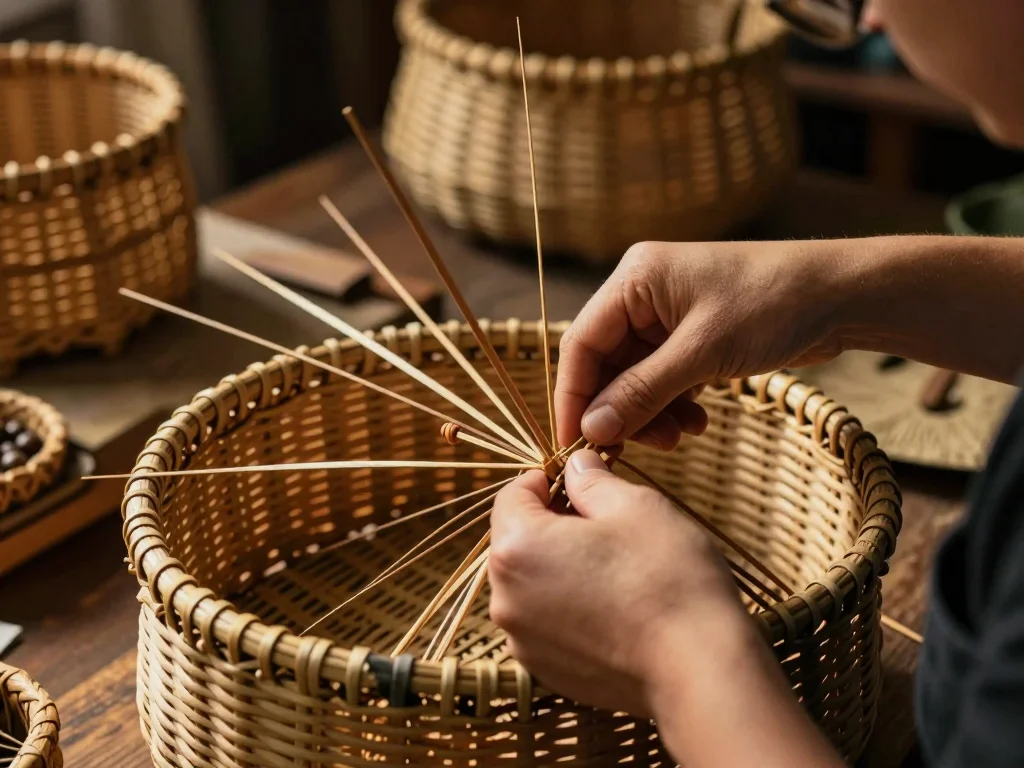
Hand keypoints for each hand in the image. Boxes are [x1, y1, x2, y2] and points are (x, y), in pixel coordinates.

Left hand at [488, 449, 753, 714]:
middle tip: (604, 520)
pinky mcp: (546, 670)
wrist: (698, 669)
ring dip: (560, 566)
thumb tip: (576, 466)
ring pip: (531, 583)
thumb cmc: (667, 578)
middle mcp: (506, 597)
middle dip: (552, 523)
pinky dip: (569, 606)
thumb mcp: (634, 505)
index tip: (580, 480)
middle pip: (517, 541)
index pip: (512, 495)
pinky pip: (546, 621)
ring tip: (613, 565)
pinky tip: (613, 604)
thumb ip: (591, 480)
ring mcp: (523, 640)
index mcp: (517, 547)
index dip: (547, 479)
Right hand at [556, 240, 845, 447]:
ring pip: (635, 378)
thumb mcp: (703, 352)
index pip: (581, 343)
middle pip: (606, 364)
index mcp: (634, 280)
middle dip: (620, 410)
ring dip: (650, 414)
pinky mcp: (692, 336)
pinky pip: (664, 379)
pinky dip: (673, 406)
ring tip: (678, 437)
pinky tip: (696, 423)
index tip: (574, 445)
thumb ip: (643, 392)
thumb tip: (593, 430)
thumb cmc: (773, 304)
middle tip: (636, 450)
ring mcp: (667, 316)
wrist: (842, 294)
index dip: (573, 397)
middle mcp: (643, 294)